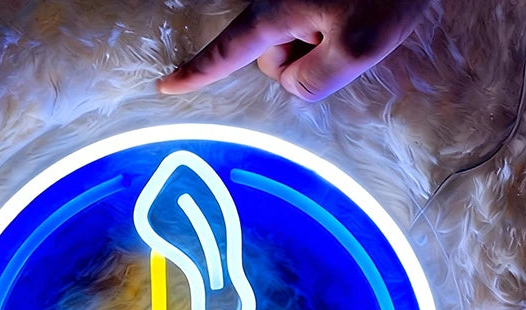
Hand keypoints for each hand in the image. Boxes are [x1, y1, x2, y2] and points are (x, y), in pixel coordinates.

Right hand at [159, 0, 429, 101]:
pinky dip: (330, 33)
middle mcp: (277, 0)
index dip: (195, 73)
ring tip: (356, 21)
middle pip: (272, 59)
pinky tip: (357, 16)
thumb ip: (315, 81)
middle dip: (303, 64)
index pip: (226, 53)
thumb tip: (295, 84)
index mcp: (277, 11)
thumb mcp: (359, 46)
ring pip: (295, 45)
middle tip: (345, 39)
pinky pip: (311, 28)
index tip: (166, 85)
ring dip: (323, 47)